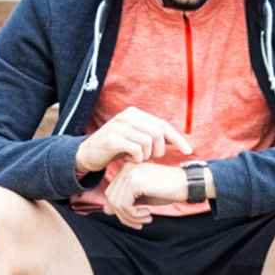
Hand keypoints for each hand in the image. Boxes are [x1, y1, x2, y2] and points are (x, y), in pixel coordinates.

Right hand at [75, 106, 191, 174]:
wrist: (86, 155)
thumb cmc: (113, 149)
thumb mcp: (133, 138)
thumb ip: (150, 136)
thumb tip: (174, 139)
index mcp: (134, 114)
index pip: (163, 124)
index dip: (178, 138)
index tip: (188, 151)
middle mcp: (127, 116)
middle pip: (159, 133)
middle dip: (160, 149)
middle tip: (152, 158)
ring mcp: (119, 126)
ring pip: (149, 142)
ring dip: (147, 156)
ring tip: (139, 159)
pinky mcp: (113, 139)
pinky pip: (137, 150)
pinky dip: (138, 158)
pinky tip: (131, 161)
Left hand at [103, 161, 187, 229]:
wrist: (188, 184)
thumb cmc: (168, 190)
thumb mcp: (143, 197)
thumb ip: (125, 202)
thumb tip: (105, 210)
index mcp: (127, 169)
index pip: (113, 194)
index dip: (121, 211)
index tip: (137, 219)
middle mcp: (126, 168)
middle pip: (111, 198)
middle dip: (124, 216)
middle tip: (139, 223)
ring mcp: (130, 173)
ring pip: (116, 203)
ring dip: (130, 217)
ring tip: (145, 219)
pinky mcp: (135, 182)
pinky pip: (124, 205)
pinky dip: (134, 215)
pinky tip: (148, 214)